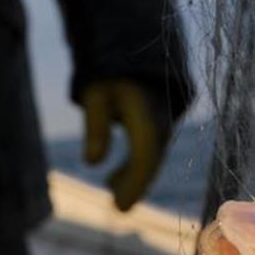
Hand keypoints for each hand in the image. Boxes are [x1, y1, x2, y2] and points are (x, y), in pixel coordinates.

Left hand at [81, 80, 172, 211]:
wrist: (134, 46)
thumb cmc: (109, 70)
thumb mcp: (95, 92)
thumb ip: (95, 125)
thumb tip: (91, 163)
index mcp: (146, 112)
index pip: (145, 154)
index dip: (134, 182)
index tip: (119, 207)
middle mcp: (161, 120)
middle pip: (151, 160)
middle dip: (135, 185)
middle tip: (118, 208)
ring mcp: (163, 122)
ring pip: (152, 157)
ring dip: (133, 177)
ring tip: (112, 192)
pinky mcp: (158, 125)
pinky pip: (150, 151)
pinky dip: (135, 167)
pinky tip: (113, 181)